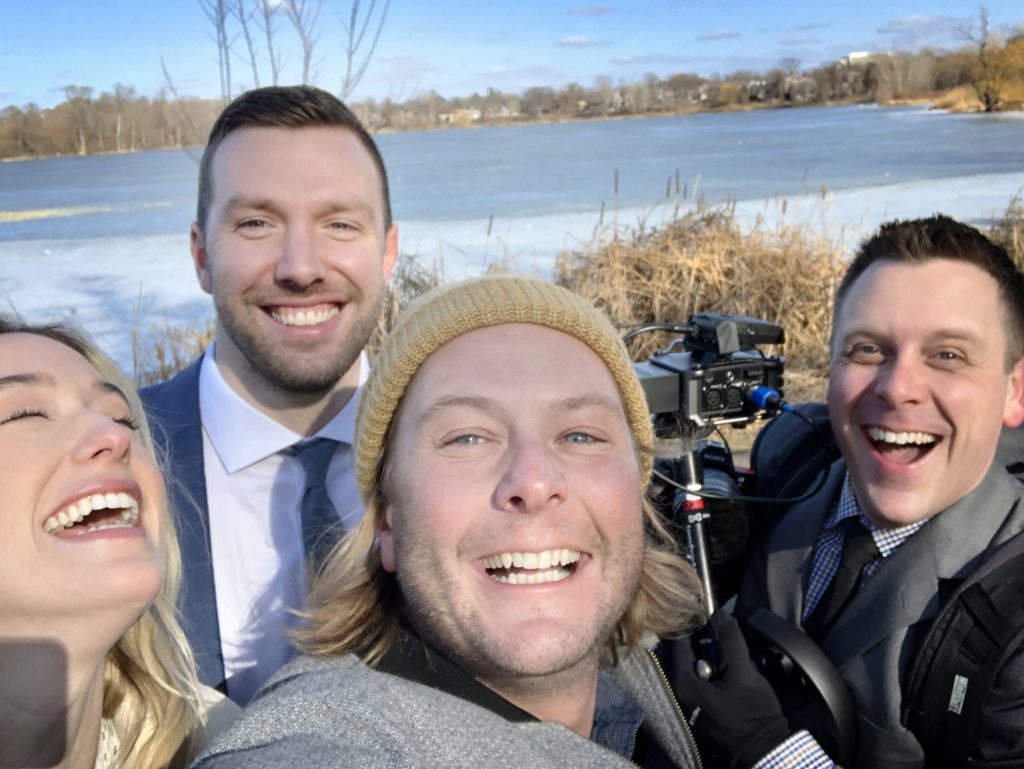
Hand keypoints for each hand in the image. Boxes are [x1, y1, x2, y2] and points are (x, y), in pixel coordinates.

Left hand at [660, 610, 791, 768]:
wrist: (764, 748)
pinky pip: (702, 680)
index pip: (681, 642)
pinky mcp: (699, 708)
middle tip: (725, 639)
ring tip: (732, 660)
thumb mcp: (742, 672)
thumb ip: (729, 641)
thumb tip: (720, 614)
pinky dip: (714, 673)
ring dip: (713, 659)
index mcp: (683, 683)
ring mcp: (687, 702)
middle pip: (687, 654)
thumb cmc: (752, 712)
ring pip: (696, 667)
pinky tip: (731, 675)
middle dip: (707, 644)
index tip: (710, 614)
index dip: (696, 625)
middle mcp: (678, 693)